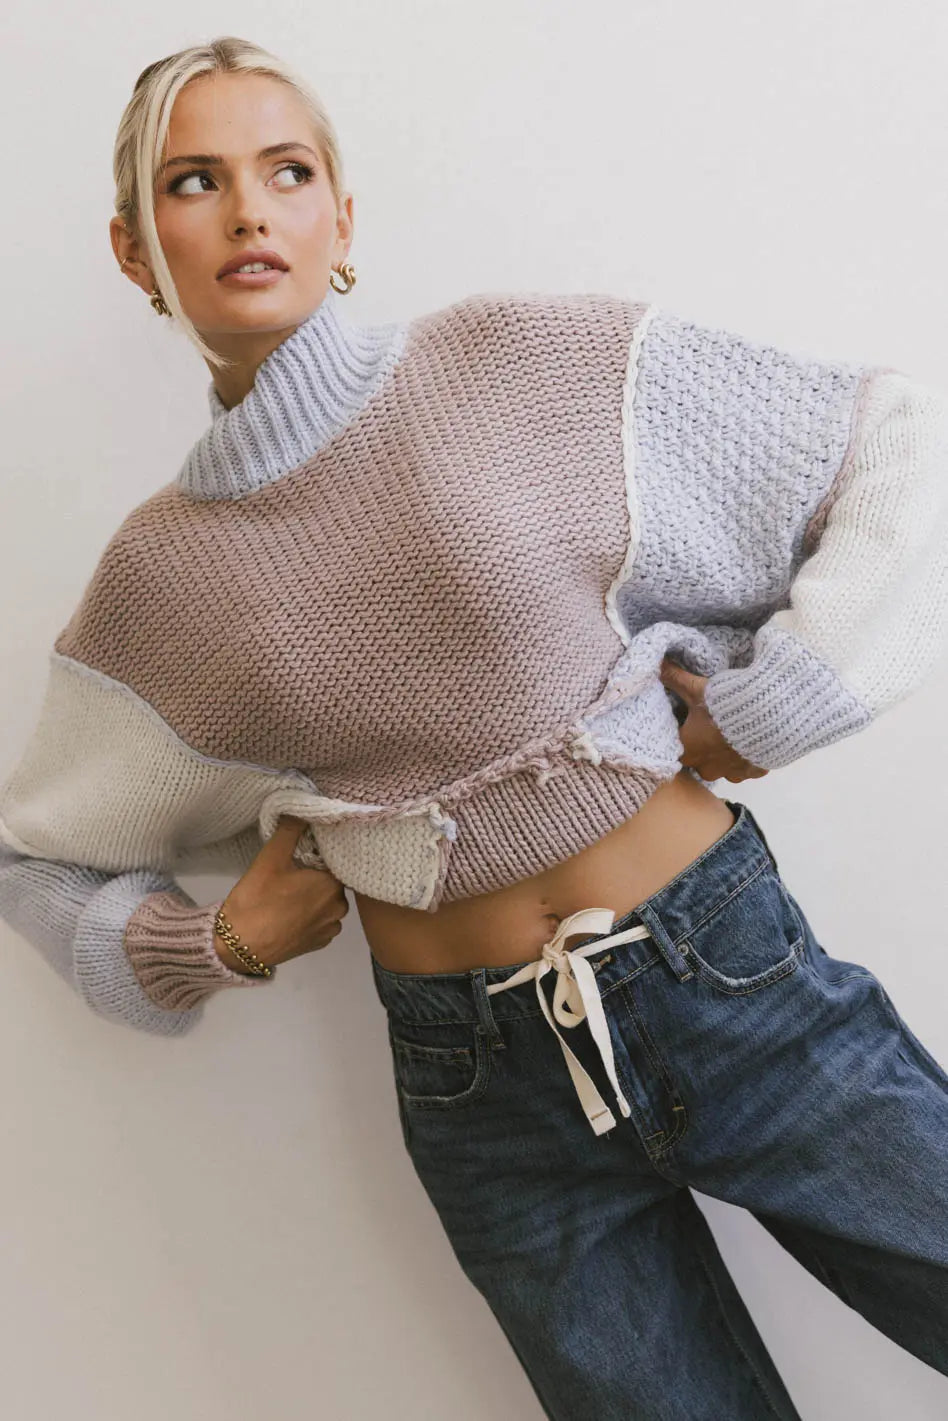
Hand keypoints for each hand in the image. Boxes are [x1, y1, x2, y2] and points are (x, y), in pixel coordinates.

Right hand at [215, 816, 349, 973]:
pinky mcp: (319, 944)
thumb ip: (290, 830)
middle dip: (316, 875)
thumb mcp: (270, 858)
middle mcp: (339, 906)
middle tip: (292, 872)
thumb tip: (304, 808)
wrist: (239, 948)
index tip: (303, 851)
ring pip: (328, 902)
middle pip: (332, 881)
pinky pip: (321, 921)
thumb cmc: (256, 900)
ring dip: (314, 896)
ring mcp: (330, 928)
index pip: (335, 859)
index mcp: (332, 883)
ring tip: (290, 893)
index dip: (320, 853)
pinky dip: (310, 915)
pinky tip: (291, 912)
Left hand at [659, 657, 769, 783]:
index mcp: (686, 752)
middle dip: (700, 743)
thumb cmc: (724, 706)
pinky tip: (747, 740)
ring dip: (722, 752)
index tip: (686, 717)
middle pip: (697, 757)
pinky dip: (745, 755)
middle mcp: (705, 768)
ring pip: (721, 765)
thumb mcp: (697, 689)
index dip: (679, 729)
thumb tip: (656, 663)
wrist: (768, 719)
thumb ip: (674, 678)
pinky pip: (744, 768)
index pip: (673, 744)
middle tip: (708, 724)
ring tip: (728, 733)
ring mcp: (730, 773)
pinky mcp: (752, 773)